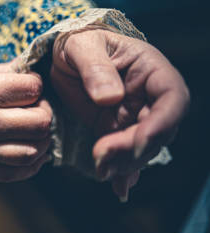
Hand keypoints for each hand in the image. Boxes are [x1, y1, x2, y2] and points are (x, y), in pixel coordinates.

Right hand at [0, 59, 52, 181]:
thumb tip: (25, 69)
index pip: (32, 89)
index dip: (35, 85)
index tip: (27, 86)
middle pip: (40, 122)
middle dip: (44, 112)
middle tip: (35, 107)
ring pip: (32, 152)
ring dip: (41, 140)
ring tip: (34, 130)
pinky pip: (13, 174)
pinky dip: (30, 166)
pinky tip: (31, 154)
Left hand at [51, 28, 188, 199]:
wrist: (60, 56)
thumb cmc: (76, 43)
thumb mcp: (80, 46)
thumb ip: (95, 68)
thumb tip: (111, 98)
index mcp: (152, 70)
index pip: (172, 99)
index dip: (160, 124)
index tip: (137, 141)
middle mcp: (150, 96)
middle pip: (158, 131)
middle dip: (134, 150)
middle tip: (102, 159)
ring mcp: (135, 116)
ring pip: (142, 148)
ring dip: (125, 164)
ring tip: (101, 171)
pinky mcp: (117, 130)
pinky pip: (124, 154)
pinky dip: (122, 173)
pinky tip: (118, 190)